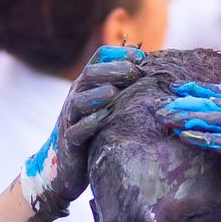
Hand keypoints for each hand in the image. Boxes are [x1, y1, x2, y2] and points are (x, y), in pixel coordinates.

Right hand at [20, 46, 146, 217]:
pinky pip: (76, 130)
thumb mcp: (108, 108)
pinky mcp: (70, 142)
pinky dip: (89, 123)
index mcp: (87, 85)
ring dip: (98, 94)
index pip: (100, 57)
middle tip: (135, 73)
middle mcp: (76, 96)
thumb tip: (155, 76)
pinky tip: (104, 118)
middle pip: (90, 73)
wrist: (65, 168)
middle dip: (113, 70)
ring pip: (79, 100)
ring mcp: (71, 119)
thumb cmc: (95, 135)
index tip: (143, 57)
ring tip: (114, 92)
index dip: (120, 53)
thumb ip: (125, 91)